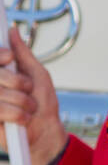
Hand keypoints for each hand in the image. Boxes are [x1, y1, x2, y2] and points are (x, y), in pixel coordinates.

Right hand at [0, 25, 67, 164]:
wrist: (45, 133)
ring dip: (22, 101)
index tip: (9, 57)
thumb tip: (13, 31)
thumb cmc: (43, 104)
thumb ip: (23, 54)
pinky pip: (0, 111)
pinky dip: (17, 115)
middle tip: (27, 89)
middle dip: (17, 81)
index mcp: (0, 75)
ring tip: (29, 107)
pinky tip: (21, 119)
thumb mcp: (37, 74)